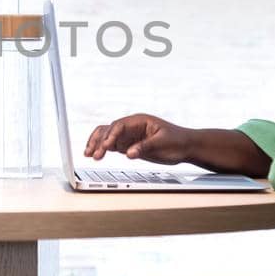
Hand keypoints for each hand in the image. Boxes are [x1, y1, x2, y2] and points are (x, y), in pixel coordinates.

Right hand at [84, 113, 198, 164]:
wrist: (186, 146)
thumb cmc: (177, 141)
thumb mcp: (162, 143)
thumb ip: (145, 147)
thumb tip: (129, 153)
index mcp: (139, 121)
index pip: (119, 125)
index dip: (111, 135)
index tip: (105, 146)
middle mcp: (131, 126)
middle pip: (109, 130)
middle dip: (100, 141)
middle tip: (94, 154)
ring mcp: (129, 136)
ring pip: (107, 136)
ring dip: (97, 144)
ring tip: (88, 154)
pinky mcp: (129, 145)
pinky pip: (111, 145)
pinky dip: (102, 149)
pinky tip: (95, 154)